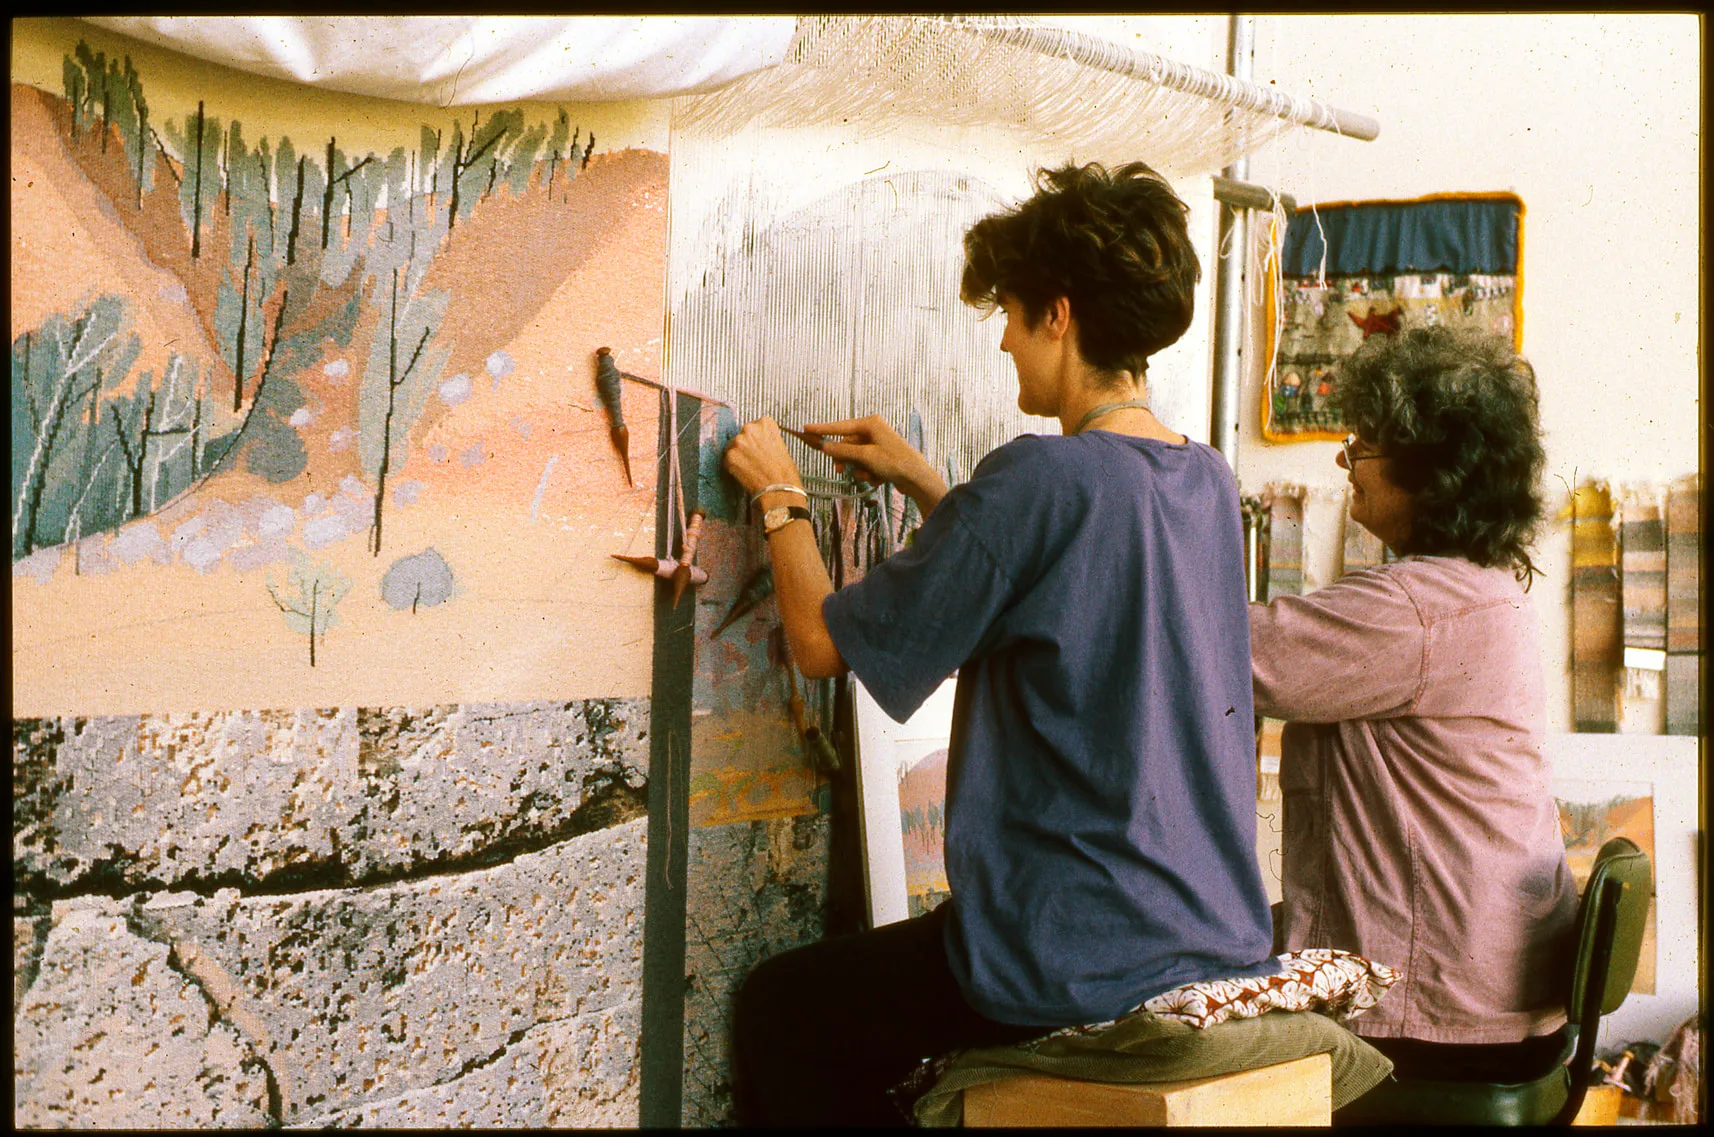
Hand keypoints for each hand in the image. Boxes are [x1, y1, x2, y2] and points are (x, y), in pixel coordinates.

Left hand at [724, 417, 803, 498]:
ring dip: (738, 456)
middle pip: (742, 435)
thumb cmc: (784, 470)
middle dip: (746, 446)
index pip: (755, 425)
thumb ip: (765, 438)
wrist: (779, 488)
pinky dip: (732, 468)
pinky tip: (743, 474)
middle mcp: (750, 428)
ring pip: (733, 447)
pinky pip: (727, 460)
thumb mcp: (780, 445)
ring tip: (749, 469)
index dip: (757, 439)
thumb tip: (755, 442)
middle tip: (753, 460)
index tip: (759, 448)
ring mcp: (738, 441)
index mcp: (765, 423)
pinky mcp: (729, 456)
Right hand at [807, 415, 948, 513]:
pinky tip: (877, 479)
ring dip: (857, 469)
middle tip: (839, 470)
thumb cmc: (894, 462)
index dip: (822, 429)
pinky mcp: (881, 458)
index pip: (840, 426)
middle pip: (847, 444)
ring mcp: (878, 444)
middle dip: (844, 458)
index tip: (805, 429)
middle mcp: (874, 430)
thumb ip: (843, 450)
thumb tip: (825, 445)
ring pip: (855, 456)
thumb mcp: (865, 456)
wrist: (917, 478)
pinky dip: (868, 473)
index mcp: (870, 423)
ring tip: (866, 476)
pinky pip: (865, 464)